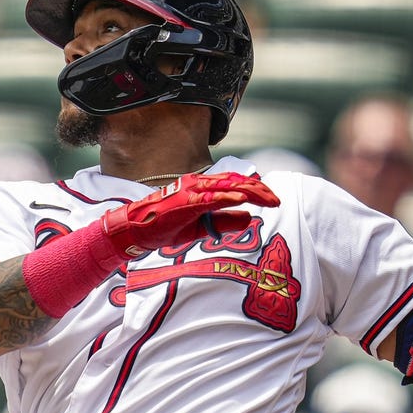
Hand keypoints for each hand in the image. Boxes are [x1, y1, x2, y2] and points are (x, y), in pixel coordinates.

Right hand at [101, 172, 279, 257]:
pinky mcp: (185, 201)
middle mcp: (198, 183)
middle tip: (277, 200)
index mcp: (202, 187)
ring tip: (268, 199)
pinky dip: (228, 197)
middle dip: (259, 190)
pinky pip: (210, 198)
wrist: (135, 231)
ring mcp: (191, 190)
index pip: (235, 183)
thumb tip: (249, 218)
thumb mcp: (200, 227)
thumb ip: (223, 222)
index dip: (256, 189)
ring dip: (250, 191)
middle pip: (236, 182)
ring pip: (227, 186)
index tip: (273, 199)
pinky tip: (244, 200)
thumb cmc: (164, 228)